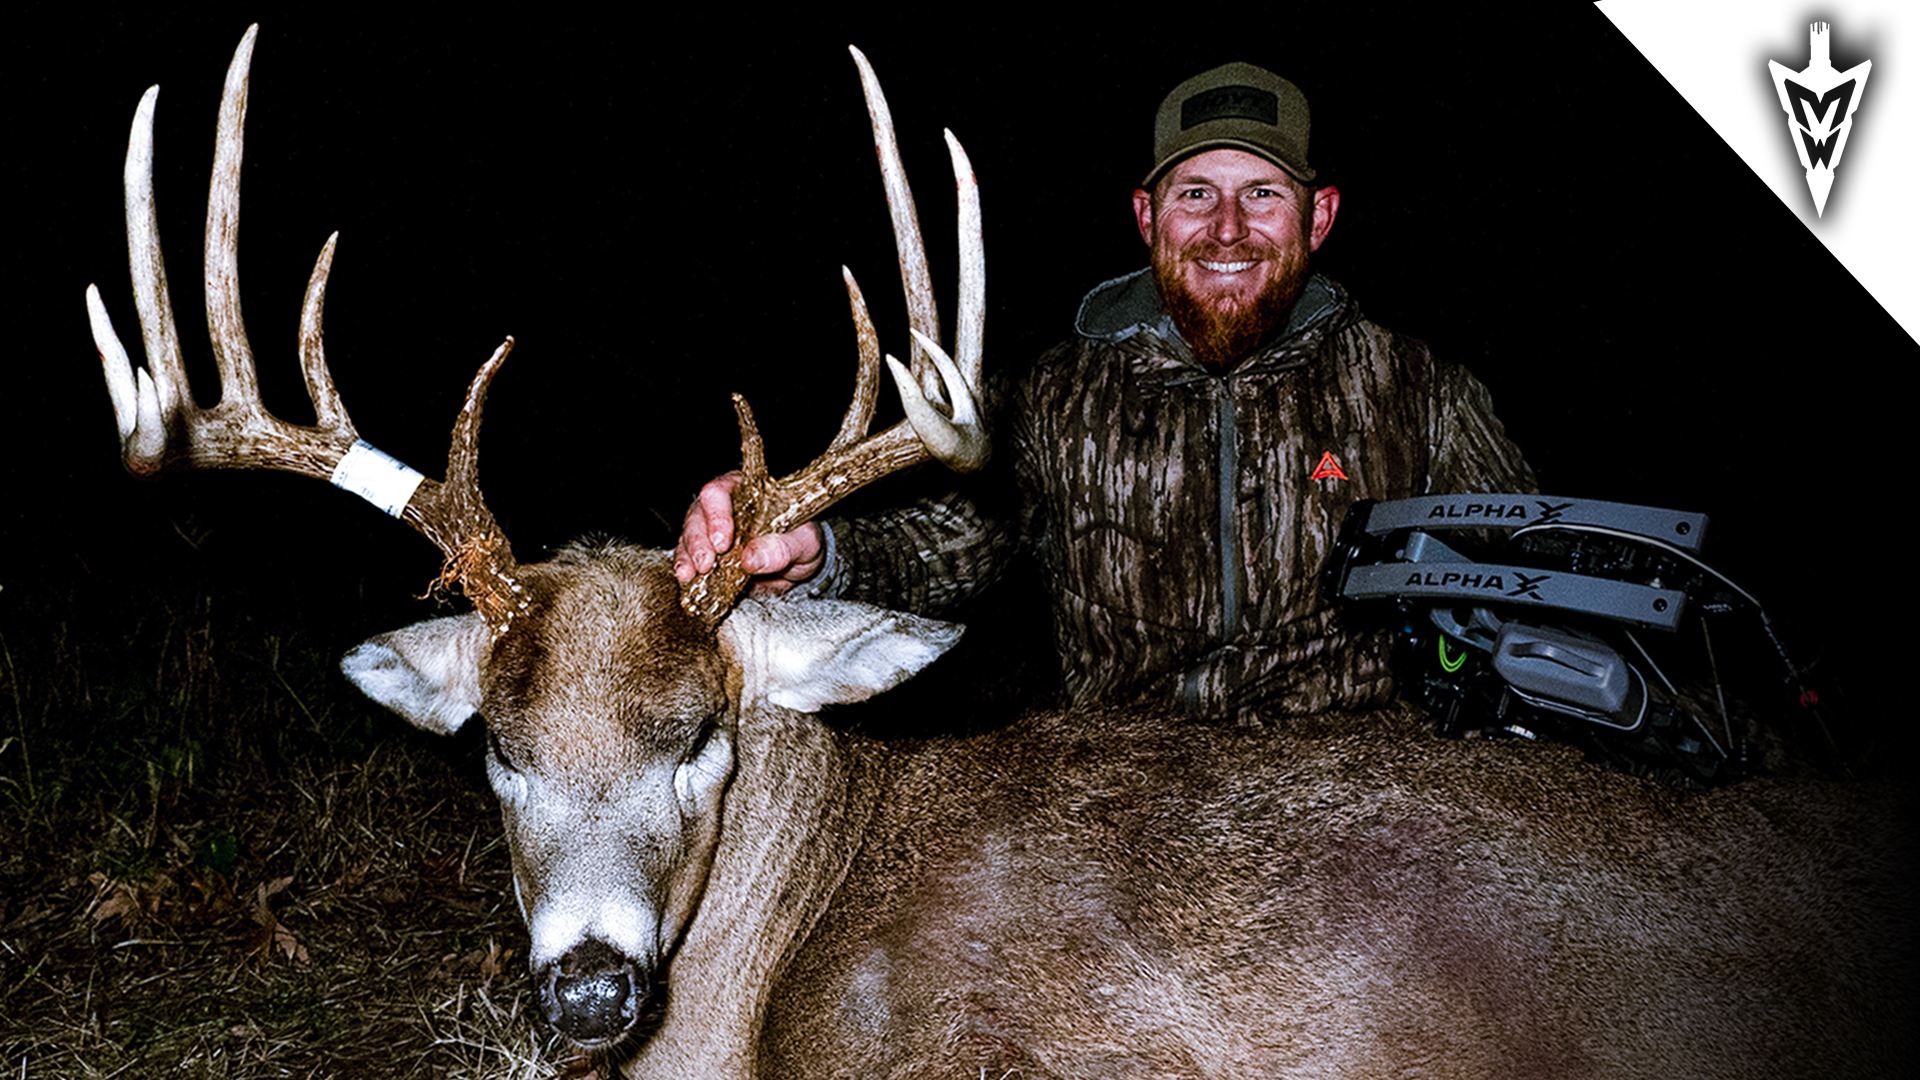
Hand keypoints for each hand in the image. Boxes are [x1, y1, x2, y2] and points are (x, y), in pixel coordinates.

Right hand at [672, 472, 825, 593]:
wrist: (800, 564)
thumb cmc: (802, 541)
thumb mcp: (804, 543)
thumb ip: (782, 548)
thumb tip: (750, 559)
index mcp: (747, 491)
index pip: (721, 492)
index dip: (717, 515)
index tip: (723, 543)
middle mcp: (724, 507)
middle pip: (698, 514)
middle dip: (699, 541)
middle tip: (706, 563)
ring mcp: (711, 529)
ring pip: (689, 535)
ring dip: (687, 556)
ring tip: (690, 575)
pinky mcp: (707, 552)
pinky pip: (689, 557)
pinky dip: (686, 568)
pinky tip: (687, 579)